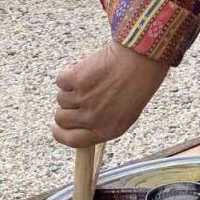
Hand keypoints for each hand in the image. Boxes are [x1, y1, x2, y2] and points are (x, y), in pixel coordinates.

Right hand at [52, 41, 169, 147]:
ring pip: (60, 99)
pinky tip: (87, 69)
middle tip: (80, 96)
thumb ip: (102, 123)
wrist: (143, 58)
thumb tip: (78, 125)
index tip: (56, 127)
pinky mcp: (77, 79)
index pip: (72, 141)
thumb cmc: (138, 83)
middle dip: (66, 108)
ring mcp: (84, 98)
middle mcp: (94, 118)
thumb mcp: (126, 113)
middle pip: (61, 119)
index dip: (60, 134)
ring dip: (71, 89)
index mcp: (107, 130)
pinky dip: (69, 73)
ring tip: (93, 80)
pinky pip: (61, 80)